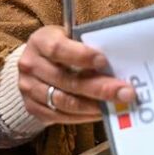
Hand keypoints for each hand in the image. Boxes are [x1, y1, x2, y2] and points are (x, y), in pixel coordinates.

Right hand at [18, 26, 135, 124]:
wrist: (33, 64)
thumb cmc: (60, 47)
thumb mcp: (68, 37)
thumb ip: (86, 46)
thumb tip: (118, 60)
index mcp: (39, 42)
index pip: (58, 49)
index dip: (81, 56)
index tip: (104, 62)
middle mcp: (30, 66)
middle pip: (66, 80)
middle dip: (99, 88)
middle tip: (125, 92)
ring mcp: (28, 89)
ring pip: (64, 102)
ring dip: (93, 106)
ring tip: (116, 105)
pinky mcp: (32, 108)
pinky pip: (60, 116)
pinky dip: (83, 116)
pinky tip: (100, 113)